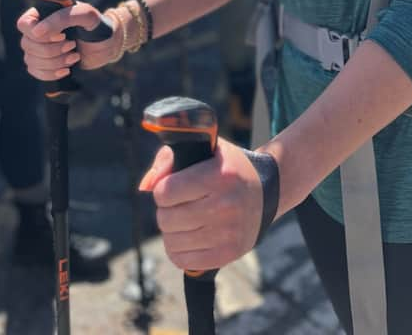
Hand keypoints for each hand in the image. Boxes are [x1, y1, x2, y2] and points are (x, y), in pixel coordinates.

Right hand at [17, 1, 119, 78]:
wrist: (106, 45)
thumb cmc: (97, 26)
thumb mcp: (86, 15)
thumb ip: (63, 17)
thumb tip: (38, 31)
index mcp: (45, 13)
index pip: (24, 23)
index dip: (39, 34)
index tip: (61, 36)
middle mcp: (38, 29)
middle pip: (27, 44)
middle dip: (52, 50)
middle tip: (72, 45)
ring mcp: (38, 47)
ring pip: (31, 60)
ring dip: (54, 62)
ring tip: (74, 56)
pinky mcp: (43, 63)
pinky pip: (35, 71)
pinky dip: (51, 73)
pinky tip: (67, 69)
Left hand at [139, 139, 262, 270]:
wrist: (266, 192)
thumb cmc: (227, 169)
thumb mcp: (206, 150)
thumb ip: (169, 159)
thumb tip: (145, 187)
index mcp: (220, 175)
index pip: (166, 192)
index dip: (164, 189)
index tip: (174, 186)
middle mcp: (225, 204)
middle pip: (166, 219)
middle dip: (167, 211)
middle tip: (180, 204)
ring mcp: (228, 232)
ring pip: (171, 242)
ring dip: (172, 231)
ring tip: (185, 220)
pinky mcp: (228, 253)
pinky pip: (183, 261)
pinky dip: (179, 250)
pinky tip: (189, 237)